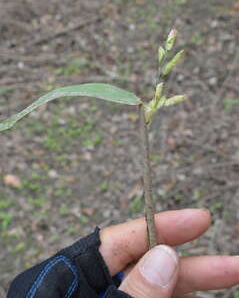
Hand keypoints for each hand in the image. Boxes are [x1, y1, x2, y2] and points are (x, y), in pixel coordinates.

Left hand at [99, 209, 238, 297]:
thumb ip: (135, 291)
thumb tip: (165, 254)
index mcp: (82, 276)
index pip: (121, 239)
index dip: (161, 225)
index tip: (199, 218)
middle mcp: (100, 286)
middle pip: (148, 266)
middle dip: (191, 265)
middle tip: (232, 265)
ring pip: (159, 287)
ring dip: (192, 284)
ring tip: (227, 278)